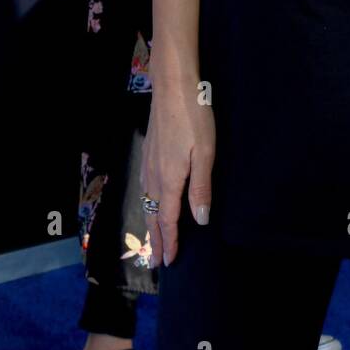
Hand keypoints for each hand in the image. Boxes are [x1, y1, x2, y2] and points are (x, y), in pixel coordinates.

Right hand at [140, 74, 215, 269]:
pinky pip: (144, 188)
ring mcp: (148, 163)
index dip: (170, 241)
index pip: (168, 219)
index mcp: (169, 180)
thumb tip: (199, 221)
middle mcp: (153, 176)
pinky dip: (147, 204)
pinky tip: (150, 201)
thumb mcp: (205, 153)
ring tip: (153, 239)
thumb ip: (201, 189)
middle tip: (156, 263)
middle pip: (153, 215)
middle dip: (155, 240)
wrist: (172, 87)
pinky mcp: (148, 151)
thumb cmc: (194, 118)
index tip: (169, 262)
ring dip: (150, 223)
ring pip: (146, 202)